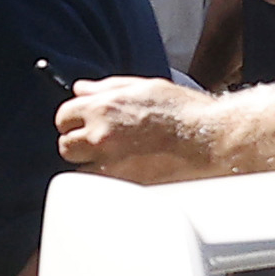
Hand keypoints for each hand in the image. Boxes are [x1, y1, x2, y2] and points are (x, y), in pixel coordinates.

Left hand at [54, 74, 227, 182]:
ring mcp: (110, 165)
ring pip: (82, 171)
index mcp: (103, 109)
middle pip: (66, 146)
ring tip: (123, 158)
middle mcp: (100, 136)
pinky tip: (133, 171)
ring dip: (95, 166)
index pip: (63, 116)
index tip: (82, 123)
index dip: (74, 120)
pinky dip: (112, 181)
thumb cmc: (184, 112)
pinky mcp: (123, 186)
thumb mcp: (144, 88)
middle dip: (80, 144)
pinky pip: (103, 187)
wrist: (211, 140)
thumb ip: (106, 88)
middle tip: (101, 143)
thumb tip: (80, 89)